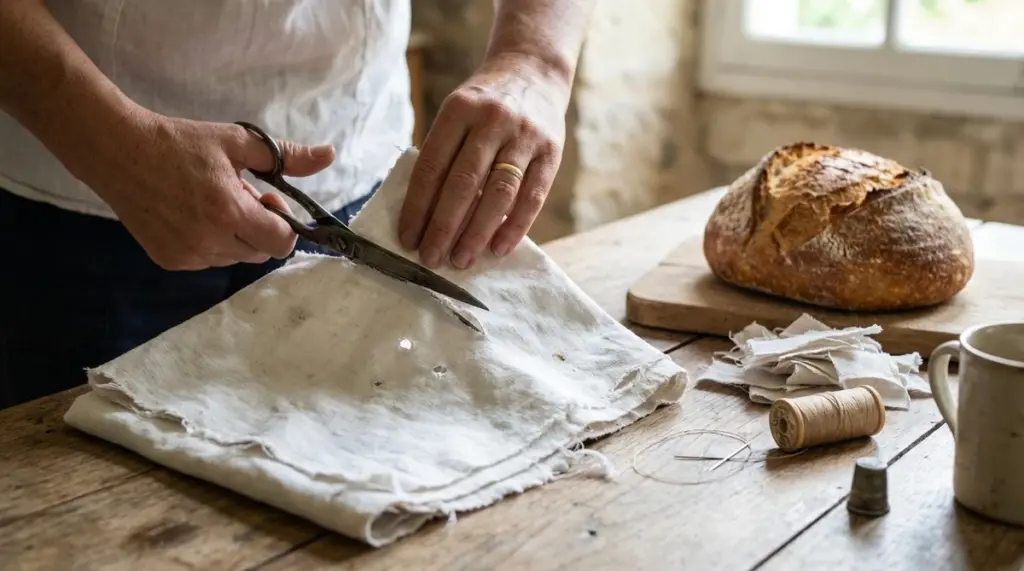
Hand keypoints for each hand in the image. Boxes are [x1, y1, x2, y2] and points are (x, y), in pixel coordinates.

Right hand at [84, 113, 334, 269]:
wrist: (117, 151)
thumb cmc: (180, 143)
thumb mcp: (237, 142)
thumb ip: (286, 156)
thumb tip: (329, 156)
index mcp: (229, 212)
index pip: (281, 241)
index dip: (283, 221)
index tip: (268, 196)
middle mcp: (209, 241)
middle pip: (261, 251)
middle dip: (261, 226)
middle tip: (238, 193)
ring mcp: (187, 255)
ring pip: (235, 257)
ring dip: (236, 235)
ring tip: (211, 202)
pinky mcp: (170, 261)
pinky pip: (209, 260)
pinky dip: (212, 242)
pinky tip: (192, 215)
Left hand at [398, 54, 570, 268]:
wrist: (532, 70)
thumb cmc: (483, 104)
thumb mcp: (457, 113)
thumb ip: (443, 154)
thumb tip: (425, 215)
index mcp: (458, 110)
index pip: (432, 166)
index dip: (418, 206)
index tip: (408, 238)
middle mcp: (491, 121)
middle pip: (463, 183)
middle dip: (444, 226)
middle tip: (431, 258)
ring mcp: (524, 136)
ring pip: (498, 194)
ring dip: (477, 232)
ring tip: (461, 260)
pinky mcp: (551, 152)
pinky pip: (532, 197)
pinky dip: (514, 226)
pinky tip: (498, 249)